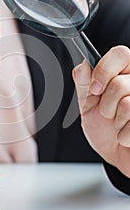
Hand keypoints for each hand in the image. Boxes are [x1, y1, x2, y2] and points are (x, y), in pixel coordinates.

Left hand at [73, 46, 129, 177]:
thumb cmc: (105, 130)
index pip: (120, 54)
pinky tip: (126, 135)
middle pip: (119, 83)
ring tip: (119, 124)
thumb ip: (84, 84)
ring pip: (127, 103)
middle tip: (108, 112)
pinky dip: (124, 135)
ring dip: (116, 120)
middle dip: (106, 103)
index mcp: (124, 73)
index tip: (95, 88)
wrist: (118, 156)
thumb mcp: (88, 104)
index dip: (104, 69)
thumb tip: (83, 66)